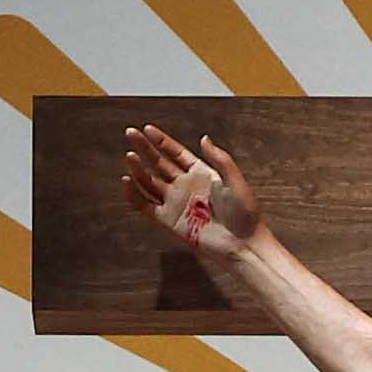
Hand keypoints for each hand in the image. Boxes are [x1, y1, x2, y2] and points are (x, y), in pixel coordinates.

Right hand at [121, 124, 259, 261]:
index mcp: (201, 174)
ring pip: (150, 182)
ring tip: (130, 155)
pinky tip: (126, 181)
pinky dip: (134, 194)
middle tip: (130, 132)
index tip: (147, 129)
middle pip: (159, 163)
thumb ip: (219, 159)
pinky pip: (146, 206)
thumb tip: (204, 138)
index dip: (161, 141)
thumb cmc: (244, 213)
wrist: (242, 243)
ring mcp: (176, 203)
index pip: (176, 153)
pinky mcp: (169, 220)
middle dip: (144, 148)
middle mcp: (186, 186)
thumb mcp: (234, 180)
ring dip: (138, 169)